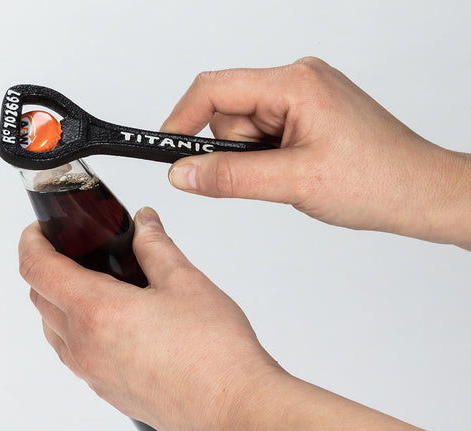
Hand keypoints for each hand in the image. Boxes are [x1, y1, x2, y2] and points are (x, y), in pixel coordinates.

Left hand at [18, 207, 280, 430]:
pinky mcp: (109, 394)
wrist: (234, 407)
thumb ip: (156, 247)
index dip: (31, 243)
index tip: (40, 232)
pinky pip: (76, 358)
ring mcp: (94, 376)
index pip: (37, 269)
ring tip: (97, 289)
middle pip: (40, 300)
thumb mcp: (185, 282)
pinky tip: (117, 327)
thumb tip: (144, 224)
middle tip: (75, 255)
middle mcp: (85, 347)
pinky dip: (79, 334)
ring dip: (61, 305)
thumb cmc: (214, 349)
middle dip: (47, 271)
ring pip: (55, 332)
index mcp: (96, 311)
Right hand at [162, 57, 470, 248]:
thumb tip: (183, 173)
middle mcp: (298, 82)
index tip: (166, 149)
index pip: (215, 88)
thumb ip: (230, 177)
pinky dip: (268, 159)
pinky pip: (265, 136)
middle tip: (268, 175)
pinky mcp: (307, 117)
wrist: (417, 193)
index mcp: (295, 84)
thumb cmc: (377, 180)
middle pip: (229, 112)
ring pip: (245, 129)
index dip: (182, 118)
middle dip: (235, 151)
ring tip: (291, 176)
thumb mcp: (293, 182)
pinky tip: (295, 171)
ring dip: (255, 159)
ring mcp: (303, 99)